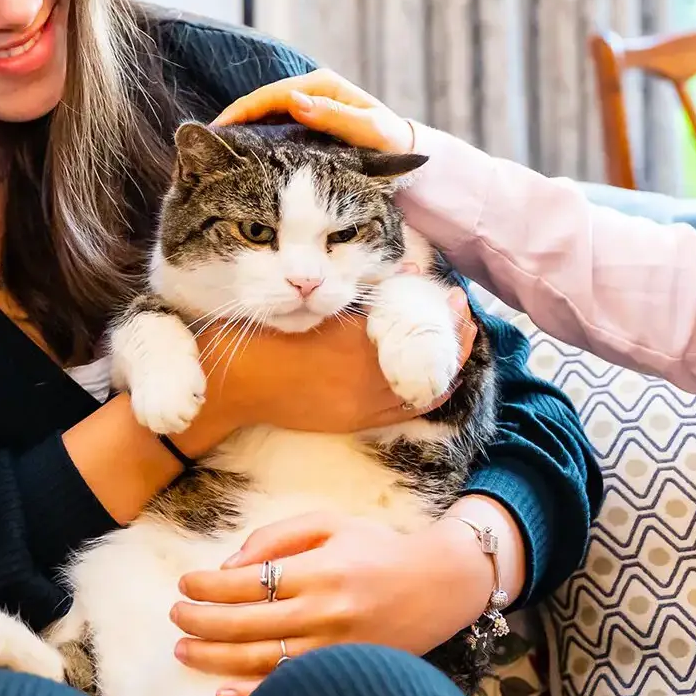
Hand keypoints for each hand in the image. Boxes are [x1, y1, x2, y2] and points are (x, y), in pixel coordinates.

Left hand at [170, 510, 497, 695]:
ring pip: (259, 660)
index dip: (207, 586)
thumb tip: (230, 565)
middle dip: (199, 622)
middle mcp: (325, 611)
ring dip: (213, 659)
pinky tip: (223, 694)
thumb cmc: (379, 549)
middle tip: (175, 617)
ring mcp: (334, 648)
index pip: (246, 582)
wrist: (439, 585)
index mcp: (319, 570)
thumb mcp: (331, 524)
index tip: (184, 584)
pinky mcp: (344, 672)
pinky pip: (289, 688)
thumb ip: (278, 537)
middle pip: (245, 624)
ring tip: (183, 651)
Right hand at [171, 285, 476, 442]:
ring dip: (447, 363)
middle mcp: (365, 381)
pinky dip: (429, 390)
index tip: (451, 294)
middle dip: (453, 334)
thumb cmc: (265, 337)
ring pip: (425, 388)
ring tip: (459, 339)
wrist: (234, 386)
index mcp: (354, 348)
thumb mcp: (313, 306)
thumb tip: (406, 273)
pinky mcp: (355, 421)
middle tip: (461, 312)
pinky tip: (437, 373)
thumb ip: (362, 295)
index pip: (417, 331)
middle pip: (429, 360)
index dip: (442, 314)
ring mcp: (362, 406)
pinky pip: (406, 410)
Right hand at [212, 69, 417, 154]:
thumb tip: (294, 100)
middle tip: (209, 140)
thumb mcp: (367, 128)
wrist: (403, 150)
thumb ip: (333, 115)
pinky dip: (257, 134)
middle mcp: (312, 90)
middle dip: (235, 118)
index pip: (272, 94)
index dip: (242, 110)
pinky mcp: (308, 120)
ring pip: (266, 112)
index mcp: (322, 85)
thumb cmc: (389, 140)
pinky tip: (242, 149)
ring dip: (242, 126)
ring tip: (218, 146)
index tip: (219, 128)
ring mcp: (308, 104)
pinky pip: (275, 124)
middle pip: (263, 101)